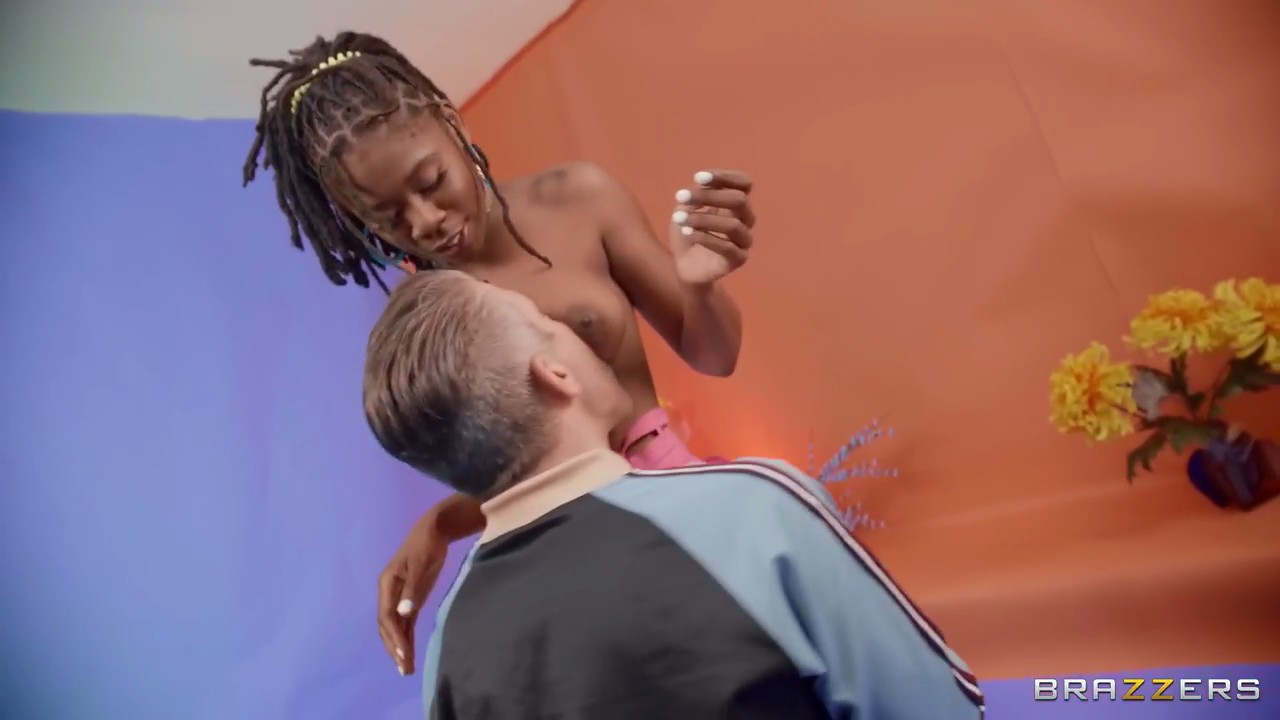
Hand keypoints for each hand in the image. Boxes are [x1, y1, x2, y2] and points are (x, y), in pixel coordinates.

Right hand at [377, 511, 447, 675]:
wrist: (434, 530)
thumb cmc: (426, 545)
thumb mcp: (420, 565)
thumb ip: (412, 589)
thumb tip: (403, 613)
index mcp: (387, 585)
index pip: (387, 616)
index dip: (394, 636)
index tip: (404, 653)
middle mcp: (389, 594)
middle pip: (387, 626)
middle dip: (394, 648)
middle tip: (404, 669)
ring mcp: (399, 597)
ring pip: (395, 627)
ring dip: (399, 647)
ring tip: (406, 669)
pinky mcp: (410, 599)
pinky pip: (405, 623)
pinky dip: (406, 638)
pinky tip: (409, 653)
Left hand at [670, 169, 755, 286]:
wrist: (685, 266)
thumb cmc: (688, 232)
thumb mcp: (687, 209)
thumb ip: (696, 194)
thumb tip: (701, 182)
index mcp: (736, 203)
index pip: (744, 183)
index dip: (725, 177)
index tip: (698, 177)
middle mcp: (746, 219)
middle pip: (739, 200)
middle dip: (709, 196)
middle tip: (680, 197)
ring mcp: (744, 240)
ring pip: (733, 225)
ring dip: (702, 219)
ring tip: (678, 218)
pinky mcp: (738, 259)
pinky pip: (727, 247)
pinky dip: (705, 238)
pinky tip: (687, 233)